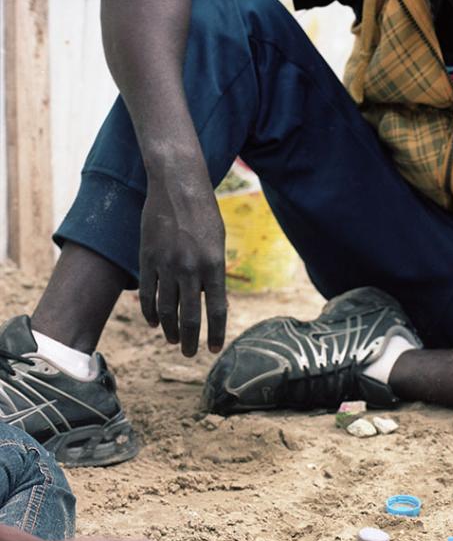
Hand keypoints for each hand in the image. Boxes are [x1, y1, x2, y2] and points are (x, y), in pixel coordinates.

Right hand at [139, 163, 228, 355]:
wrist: (177, 186)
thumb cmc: (204, 216)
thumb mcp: (218, 245)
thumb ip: (213, 275)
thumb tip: (206, 303)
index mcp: (214, 266)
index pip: (217, 310)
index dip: (215, 333)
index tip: (213, 349)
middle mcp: (190, 269)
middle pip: (190, 316)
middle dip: (190, 340)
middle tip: (189, 354)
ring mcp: (167, 264)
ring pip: (166, 309)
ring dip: (170, 329)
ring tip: (174, 341)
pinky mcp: (147, 258)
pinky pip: (147, 293)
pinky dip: (150, 312)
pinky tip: (154, 323)